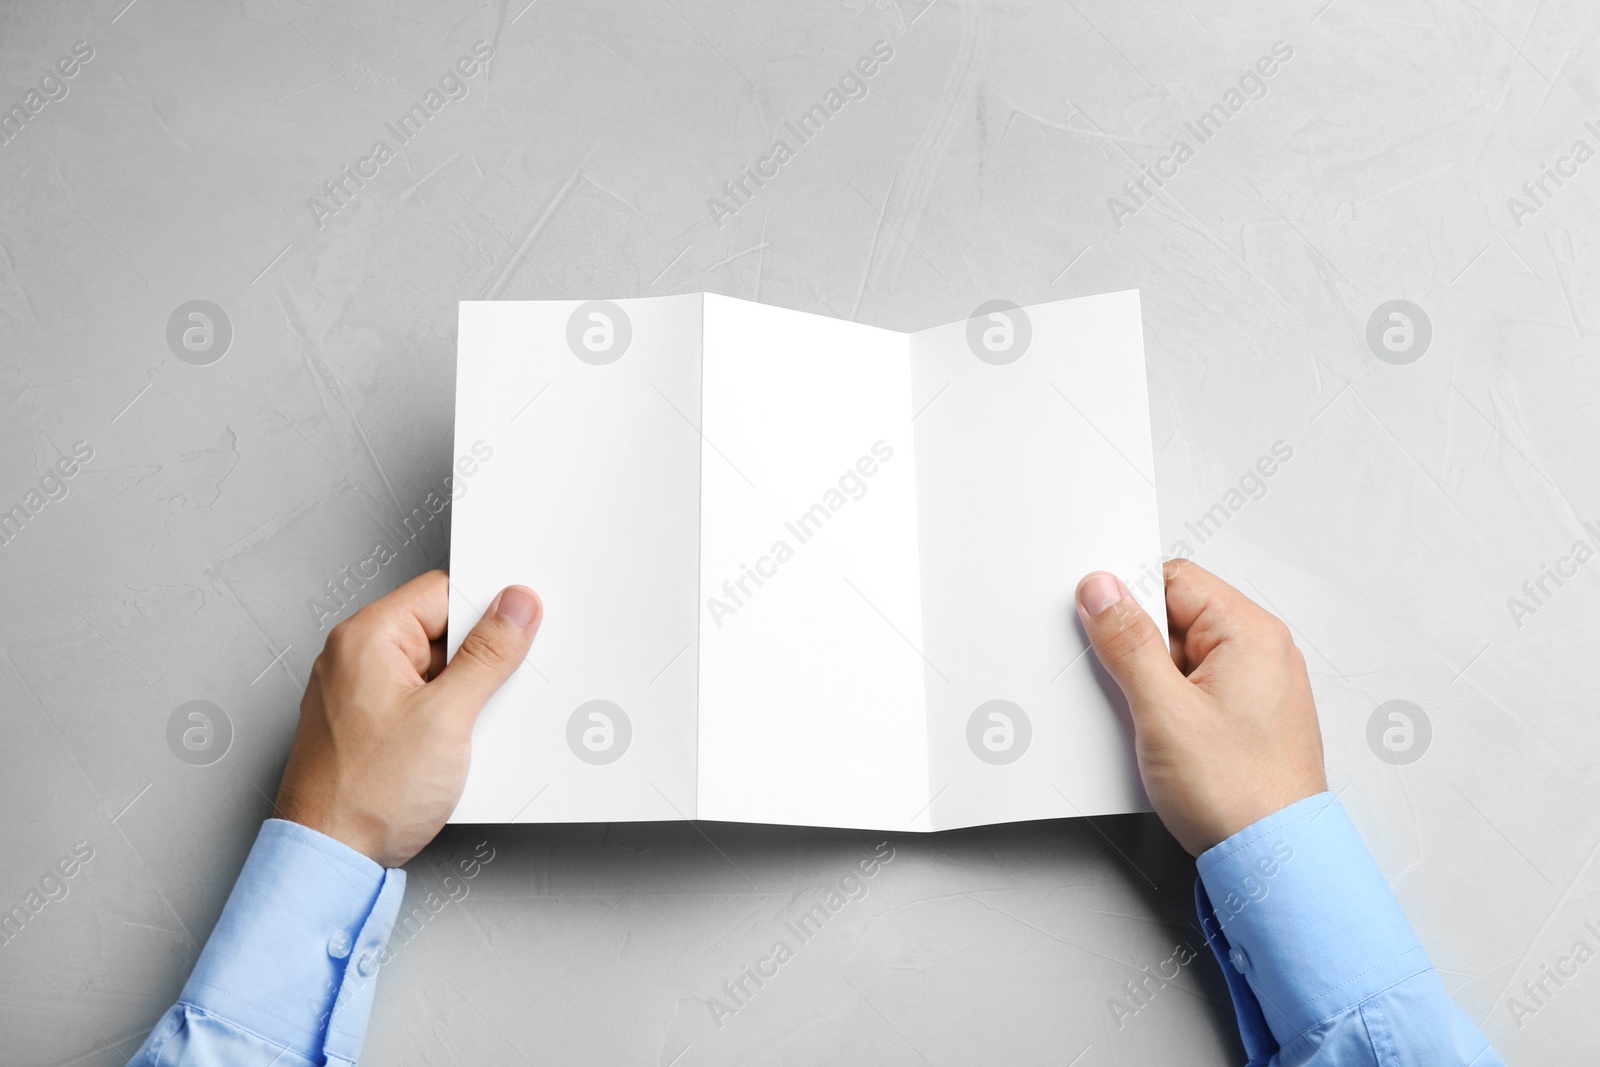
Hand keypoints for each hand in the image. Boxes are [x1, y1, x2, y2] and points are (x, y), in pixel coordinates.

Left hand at [275, 570, 542, 867]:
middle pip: (440, 630)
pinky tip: (457, 747)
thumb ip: (487, 655)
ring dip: (465, 693)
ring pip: (435, 670)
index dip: (488, 611)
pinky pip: (421, 701)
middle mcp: (355, 659)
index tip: (521, 632)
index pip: (443, 592)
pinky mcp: (369, 726)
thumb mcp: (447, 717)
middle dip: (480, 658)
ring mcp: (359, 694)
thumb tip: (515, 606)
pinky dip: (447, 717)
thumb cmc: (366, 794)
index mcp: (367, 638)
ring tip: (470, 729)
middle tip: (499, 688)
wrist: (330, 860)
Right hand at [1075, 559, 1325, 855]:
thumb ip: (1128, 642)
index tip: (1101, 628)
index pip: (1174, 579)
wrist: (1275, 862)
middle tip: (1130, 689)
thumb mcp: (1164, 711)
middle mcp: (1263, 652)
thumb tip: (1102, 590)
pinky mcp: (1247, 716)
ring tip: (1155, 725)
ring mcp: (1257, 685)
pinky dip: (1170, 706)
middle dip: (1140, 649)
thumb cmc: (1240, 795)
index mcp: (1251, 633)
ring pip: (1181, 657)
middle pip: (1176, 617)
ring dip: (1154, 683)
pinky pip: (1195, 689)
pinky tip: (1163, 739)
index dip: (1130, 601)